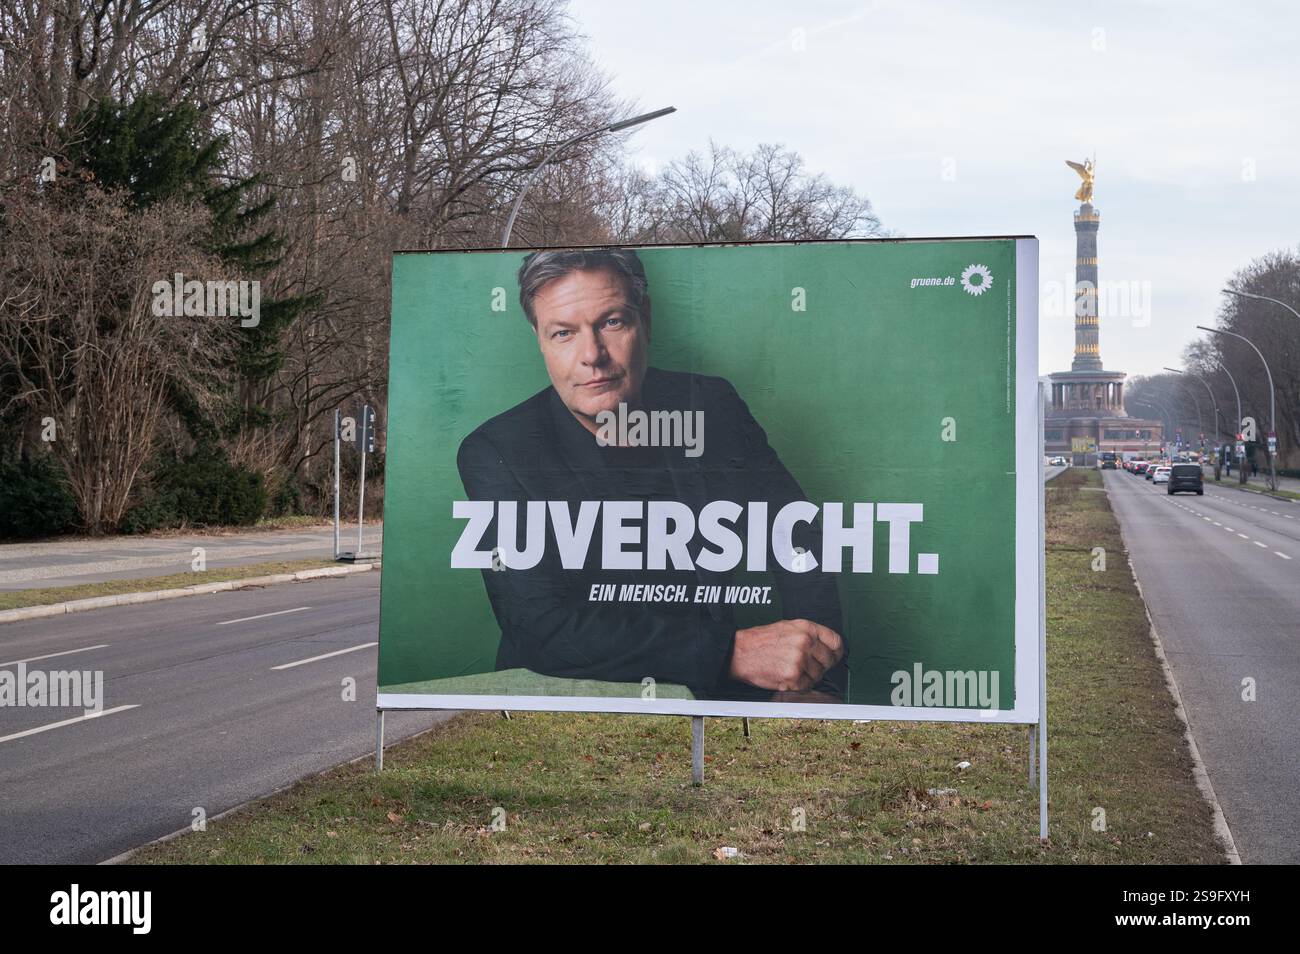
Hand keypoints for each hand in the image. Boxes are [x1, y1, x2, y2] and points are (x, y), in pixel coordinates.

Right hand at [729, 619, 843, 691]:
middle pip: (828, 661)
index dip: (836, 652)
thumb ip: (808, 634)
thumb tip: (826, 646)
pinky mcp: (792, 677)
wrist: (739, 652)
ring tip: (791, 670)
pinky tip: (787, 677)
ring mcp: (799, 661)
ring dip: (808, 676)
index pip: (836, 642)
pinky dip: (799, 685)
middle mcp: (804, 643)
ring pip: (818, 675)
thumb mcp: (787, 626)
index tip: (833, 657)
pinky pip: (806, 686)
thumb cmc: (760, 640)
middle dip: (820, 666)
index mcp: (805, 628)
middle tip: (807, 666)